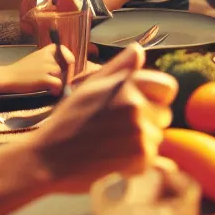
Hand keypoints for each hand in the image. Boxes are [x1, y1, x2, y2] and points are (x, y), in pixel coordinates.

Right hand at [0, 44, 68, 94]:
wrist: (8, 77)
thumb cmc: (20, 70)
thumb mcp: (34, 59)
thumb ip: (46, 59)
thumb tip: (60, 66)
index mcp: (43, 52)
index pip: (60, 48)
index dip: (66, 56)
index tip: (67, 63)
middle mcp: (46, 58)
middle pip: (62, 65)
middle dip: (59, 74)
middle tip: (53, 80)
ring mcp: (45, 67)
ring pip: (60, 75)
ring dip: (57, 81)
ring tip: (50, 87)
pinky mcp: (44, 78)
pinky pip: (58, 84)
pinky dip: (57, 89)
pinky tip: (52, 92)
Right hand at [31, 46, 171, 192]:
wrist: (47, 158)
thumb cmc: (67, 122)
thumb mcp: (89, 87)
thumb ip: (119, 68)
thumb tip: (139, 50)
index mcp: (126, 83)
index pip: (167, 88)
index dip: (156, 98)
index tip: (140, 107)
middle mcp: (134, 103)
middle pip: (164, 116)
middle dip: (147, 124)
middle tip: (117, 131)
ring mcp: (138, 130)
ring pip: (156, 139)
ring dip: (139, 145)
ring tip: (111, 145)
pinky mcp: (138, 155)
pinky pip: (150, 159)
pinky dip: (135, 164)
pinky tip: (113, 160)